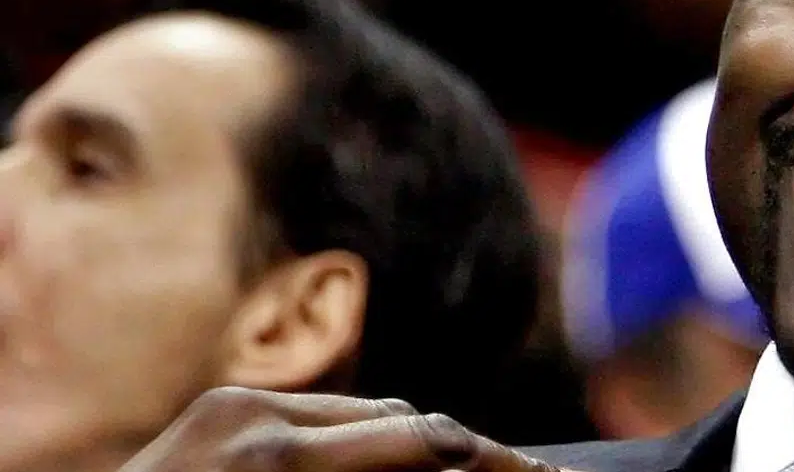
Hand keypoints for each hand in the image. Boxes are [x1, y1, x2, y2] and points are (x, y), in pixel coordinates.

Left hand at [120, 387, 562, 471]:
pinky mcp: (224, 404)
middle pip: (401, 419)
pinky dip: (360, 444)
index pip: (420, 440)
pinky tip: (387, 467)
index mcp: (276, 463)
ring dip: (412, 447)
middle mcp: (258, 417)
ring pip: (366, 411)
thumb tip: (453, 468)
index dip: (492, 458)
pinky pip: (322, 417)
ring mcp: (236, 404)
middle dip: (460, 452)